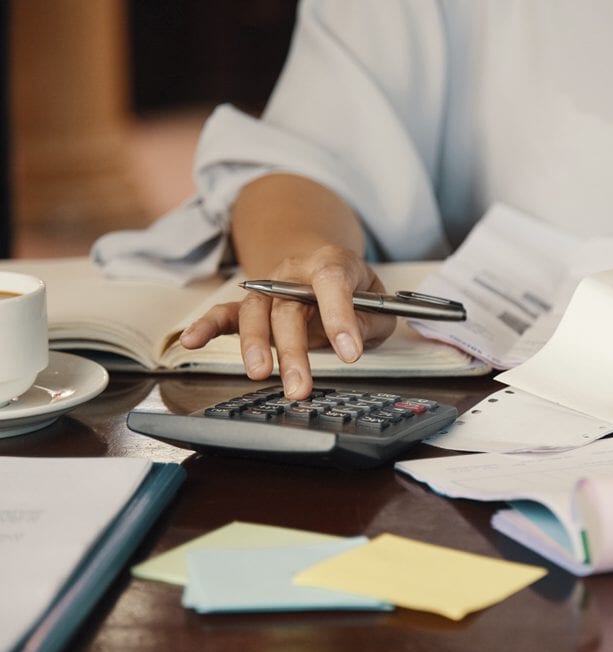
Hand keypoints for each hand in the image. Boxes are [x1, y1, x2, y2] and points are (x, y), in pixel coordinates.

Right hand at [179, 245, 396, 398]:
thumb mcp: (378, 304)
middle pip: (288, 307)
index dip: (340, 316)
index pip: (332, 282)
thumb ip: (369, 320)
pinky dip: (206, 326)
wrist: (326, 268)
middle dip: (294, 349)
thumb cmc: (355, 290)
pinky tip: (192, 340)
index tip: (350, 352)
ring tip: (260, 375)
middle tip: (300, 385)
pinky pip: (225, 314)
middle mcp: (294, 273)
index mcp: (332, 263)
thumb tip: (351, 341)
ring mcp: (269, 289)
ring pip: (256, 313)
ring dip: (256, 346)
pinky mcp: (252, 306)